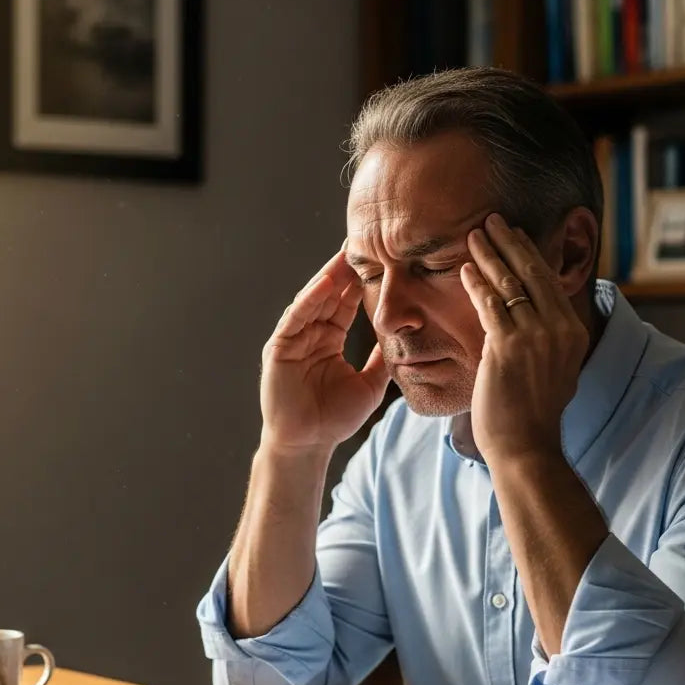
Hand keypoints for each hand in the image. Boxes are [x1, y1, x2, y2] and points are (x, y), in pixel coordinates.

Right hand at [260, 248, 389, 454]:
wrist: (309, 444)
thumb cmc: (335, 418)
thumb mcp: (371, 384)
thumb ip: (384, 359)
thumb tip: (406, 339)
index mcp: (328, 339)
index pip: (346, 302)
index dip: (361, 280)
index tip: (380, 257)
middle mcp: (310, 333)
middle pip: (329, 294)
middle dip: (345, 269)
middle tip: (362, 241)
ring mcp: (293, 339)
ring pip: (312, 300)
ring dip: (328, 277)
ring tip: (345, 255)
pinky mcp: (279, 348)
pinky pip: (295, 318)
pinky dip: (309, 300)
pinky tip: (324, 284)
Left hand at [459, 213, 588, 464]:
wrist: (525, 446)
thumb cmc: (531, 414)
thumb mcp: (553, 370)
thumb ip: (547, 340)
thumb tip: (535, 320)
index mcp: (572, 332)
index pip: (549, 282)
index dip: (528, 254)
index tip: (513, 234)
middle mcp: (559, 329)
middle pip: (532, 273)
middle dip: (509, 242)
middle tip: (491, 220)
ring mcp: (535, 337)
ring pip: (509, 284)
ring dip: (489, 255)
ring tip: (473, 235)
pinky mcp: (508, 347)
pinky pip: (490, 305)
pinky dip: (477, 284)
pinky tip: (465, 269)